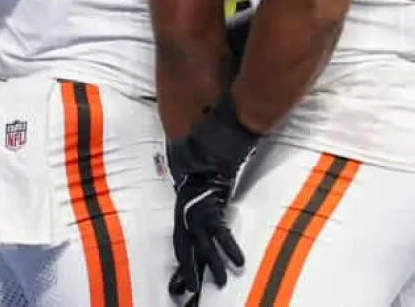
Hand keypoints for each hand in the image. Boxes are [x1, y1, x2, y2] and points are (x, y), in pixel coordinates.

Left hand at [168, 95, 256, 296]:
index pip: (180, 230)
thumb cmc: (207, 134)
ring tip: (212, 285)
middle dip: (185, 267)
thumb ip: (189, 162)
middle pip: (185, 241)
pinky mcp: (217, 199)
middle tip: (182, 292)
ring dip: (207, 265)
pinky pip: (220, 229)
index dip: (179, 252)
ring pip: (201, 241)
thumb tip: (188, 162)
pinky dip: (228, 247)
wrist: (222, 125)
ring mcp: (203, 202)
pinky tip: (237, 263)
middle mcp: (191, 202)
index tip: (178, 272)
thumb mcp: (191, 152)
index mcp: (186, 196)